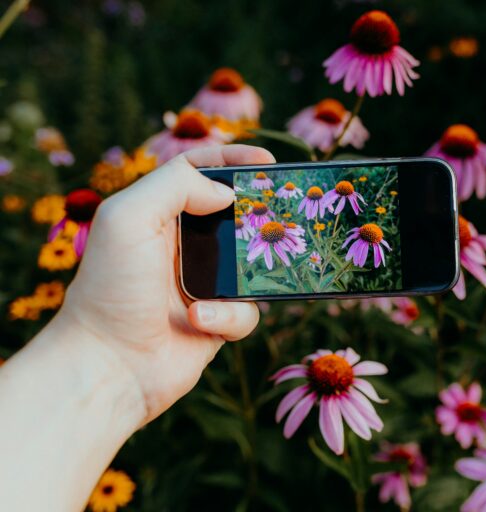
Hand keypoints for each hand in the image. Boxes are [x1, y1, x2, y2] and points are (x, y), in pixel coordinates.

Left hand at [59, 144, 273, 424]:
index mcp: (157, 215)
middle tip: (282, 213)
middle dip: (258, 216)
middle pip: (234, 216)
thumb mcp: (128, 218)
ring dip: (244, 275)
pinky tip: (201, 320)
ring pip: (251, 265)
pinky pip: (248, 310)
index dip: (231, 160)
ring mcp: (203, 283)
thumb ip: (175, 186)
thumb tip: (225, 193)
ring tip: (225, 284)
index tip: (266, 161)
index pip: (198, 173)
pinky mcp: (218, 319)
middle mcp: (181, 246)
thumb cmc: (112, 288)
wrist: (109, 364)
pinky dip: (229, 315)